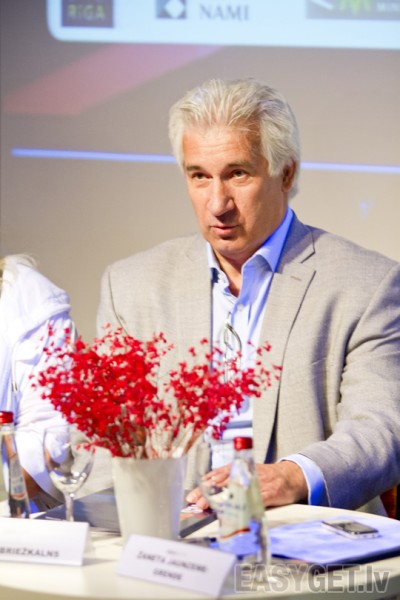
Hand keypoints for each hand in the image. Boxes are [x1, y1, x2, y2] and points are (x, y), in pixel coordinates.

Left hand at [186, 460, 307, 508]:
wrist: (290, 476)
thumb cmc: (266, 476)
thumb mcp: (246, 471)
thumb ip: (230, 479)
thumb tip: (209, 488)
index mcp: (239, 468)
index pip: (217, 476)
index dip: (204, 486)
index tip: (192, 496)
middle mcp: (246, 473)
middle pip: (223, 483)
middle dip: (208, 494)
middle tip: (197, 503)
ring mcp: (257, 482)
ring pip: (236, 491)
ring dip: (221, 500)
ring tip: (210, 508)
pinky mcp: (268, 493)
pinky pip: (254, 499)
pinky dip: (244, 505)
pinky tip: (235, 511)